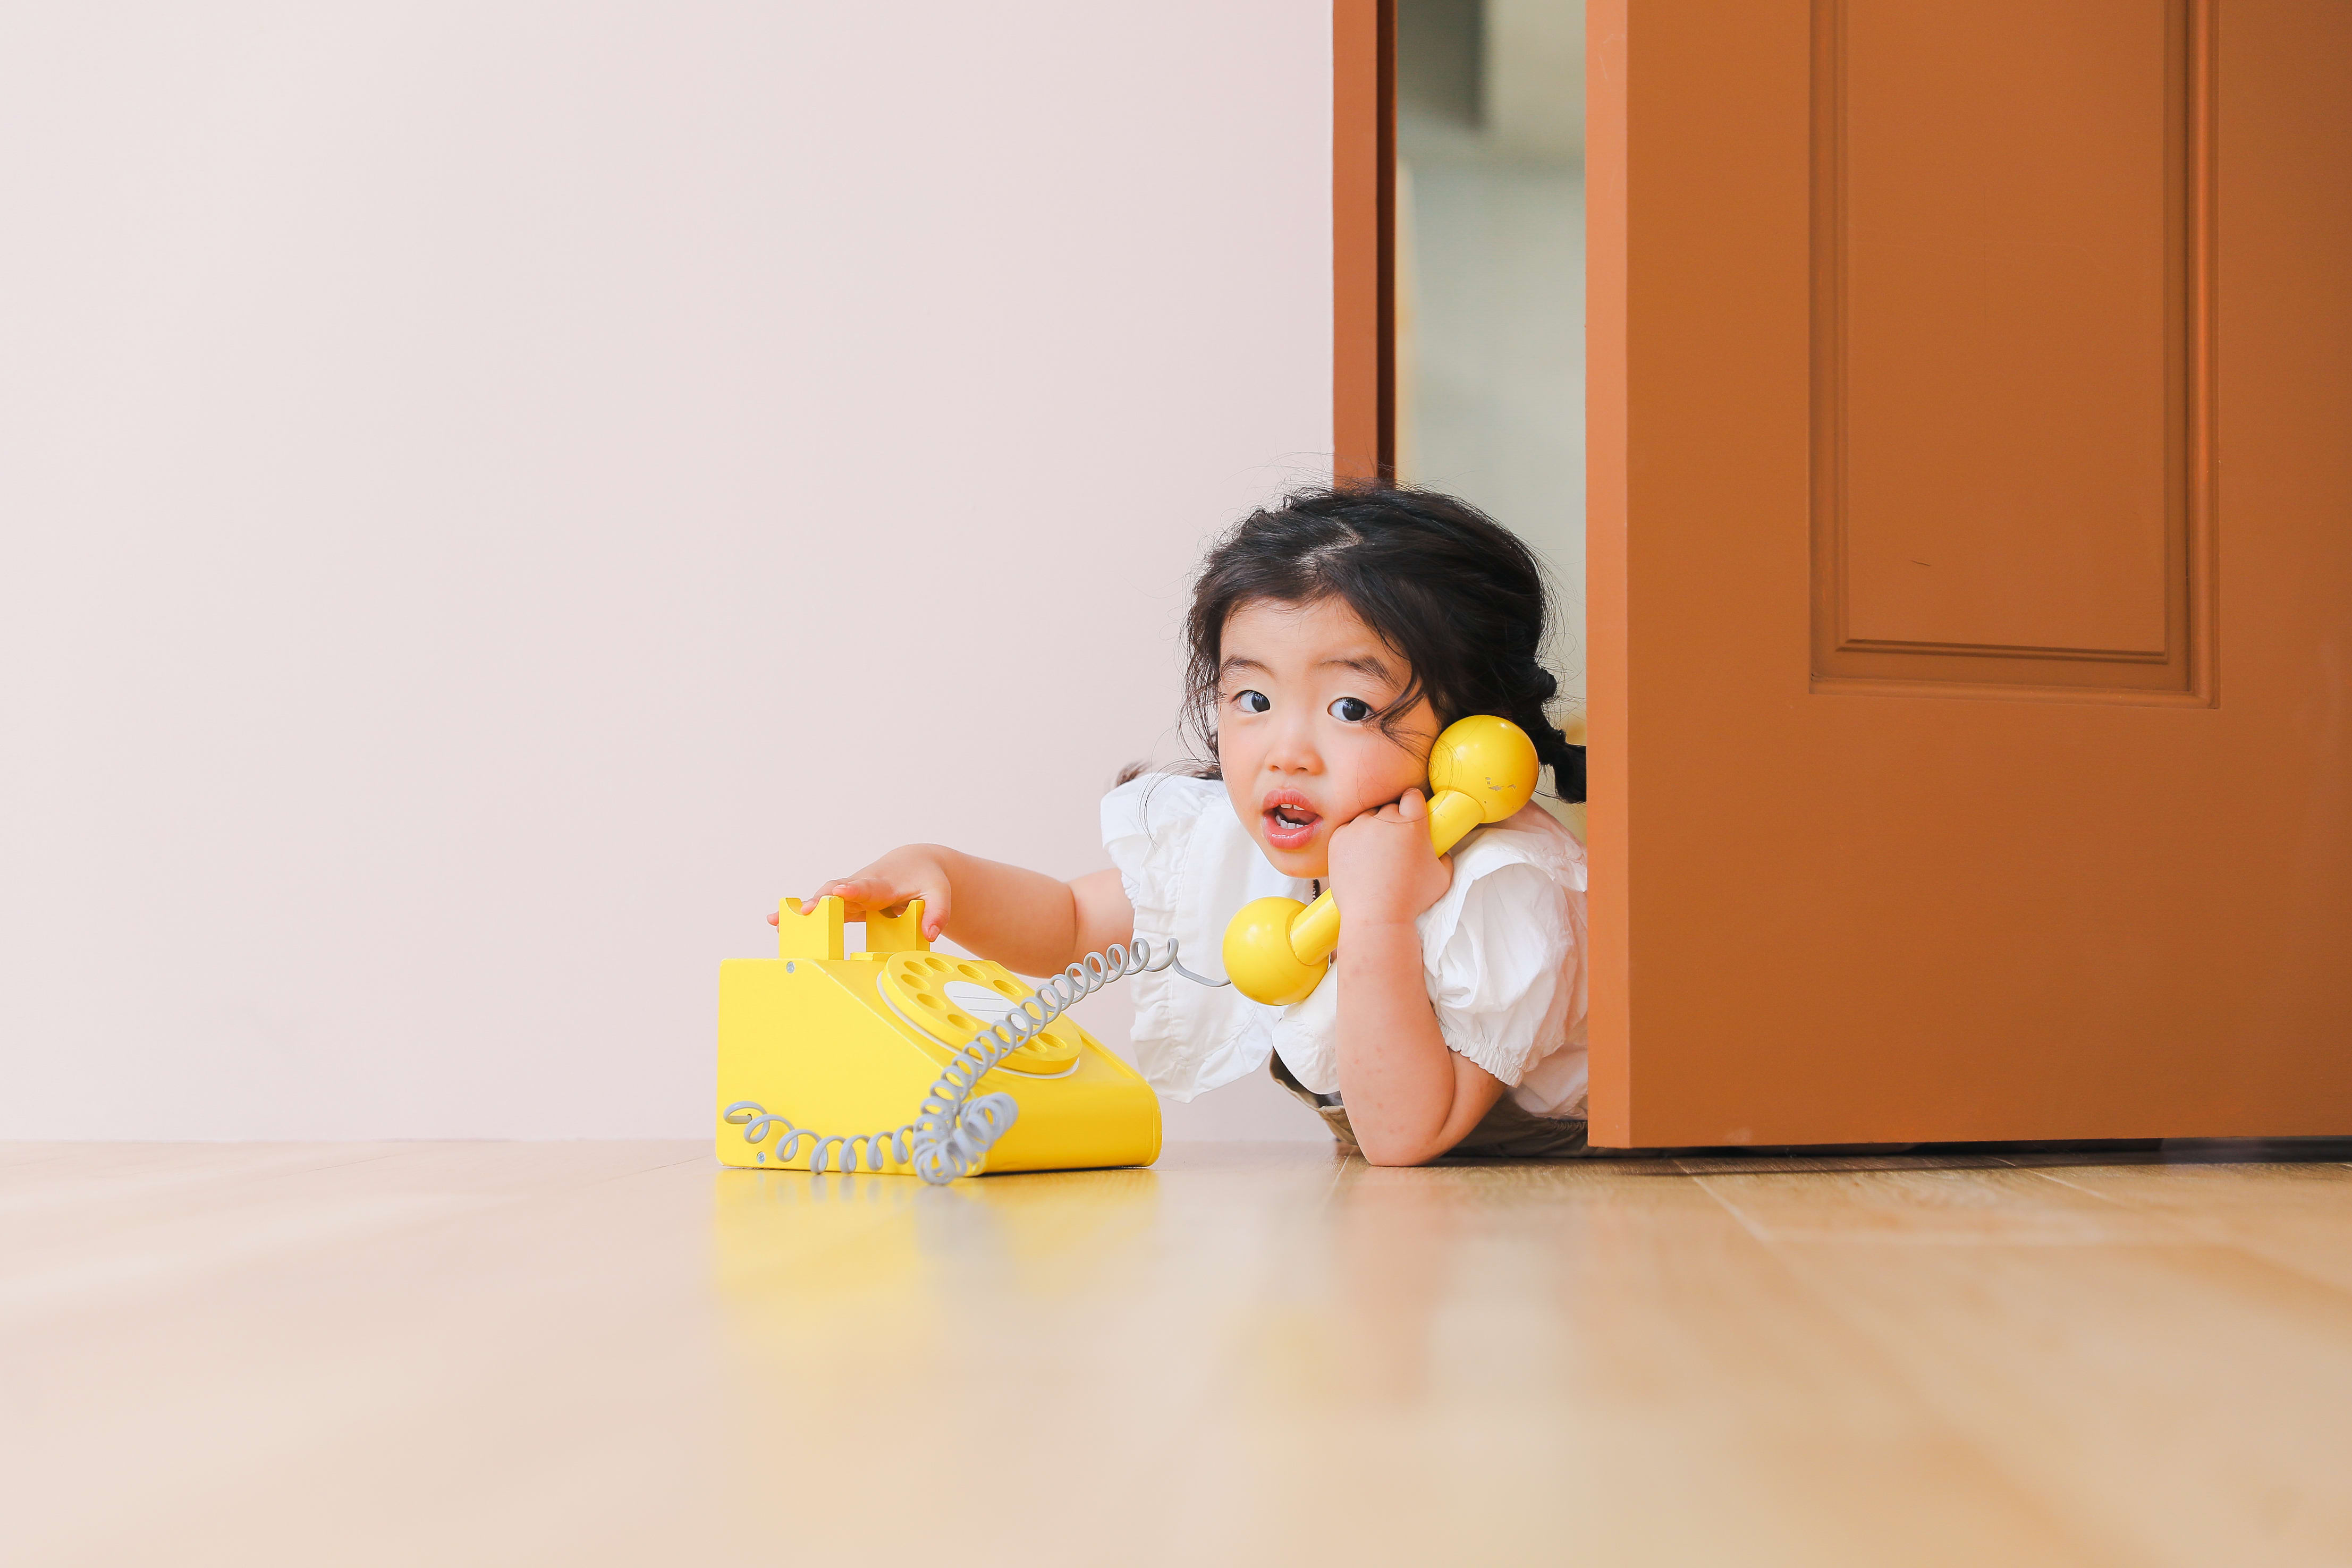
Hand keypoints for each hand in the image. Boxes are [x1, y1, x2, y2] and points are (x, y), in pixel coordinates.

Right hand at [769, 844, 954, 939]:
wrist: (914, 864)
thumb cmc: (925, 879)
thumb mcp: (940, 893)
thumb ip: (938, 912)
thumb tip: (932, 934)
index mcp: (885, 884)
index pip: (868, 886)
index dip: (854, 889)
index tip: (840, 890)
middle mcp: (863, 887)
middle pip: (838, 891)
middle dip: (821, 900)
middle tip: (803, 911)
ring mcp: (851, 894)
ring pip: (824, 898)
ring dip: (802, 908)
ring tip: (775, 919)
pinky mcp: (846, 903)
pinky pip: (823, 908)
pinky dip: (802, 914)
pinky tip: (777, 922)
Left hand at [1325, 788, 1452, 928]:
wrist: (1376, 917)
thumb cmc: (1412, 900)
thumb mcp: (1443, 877)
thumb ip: (1445, 856)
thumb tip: (1441, 850)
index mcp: (1413, 823)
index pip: (1412, 796)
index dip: (1413, 805)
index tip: (1411, 814)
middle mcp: (1384, 819)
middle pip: (1390, 807)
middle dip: (1393, 821)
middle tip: (1395, 845)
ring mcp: (1359, 827)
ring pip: (1367, 817)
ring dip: (1372, 829)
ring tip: (1376, 857)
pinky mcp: (1339, 838)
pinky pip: (1348, 830)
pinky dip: (1353, 840)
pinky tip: (1360, 860)